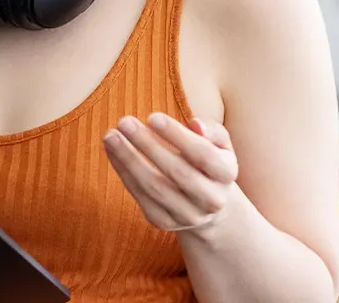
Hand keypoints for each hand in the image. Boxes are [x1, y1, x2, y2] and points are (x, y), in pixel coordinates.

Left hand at [103, 113, 241, 233]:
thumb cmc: (208, 162)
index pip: (203, 155)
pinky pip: (140, 197)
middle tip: (124, 122)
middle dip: (147, 145)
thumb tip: (195, 125)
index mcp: (227, 174)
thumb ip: (211, 130)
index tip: (152, 117)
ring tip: (111, 136)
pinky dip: (124, 173)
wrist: (206, 204)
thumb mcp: (218, 143)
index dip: (177, 136)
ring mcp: (188, 215)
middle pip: (177, 172)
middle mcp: (212, 200)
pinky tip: (112, 152)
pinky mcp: (164, 222)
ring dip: (128, 160)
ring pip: (154, 187)